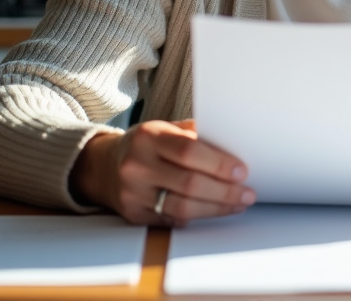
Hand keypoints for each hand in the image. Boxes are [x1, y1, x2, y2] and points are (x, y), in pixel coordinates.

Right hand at [70, 119, 254, 226]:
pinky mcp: (133, 214)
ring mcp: (132, 193)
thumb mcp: (164, 129)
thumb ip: (194, 135)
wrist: (103, 166)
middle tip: (247, 193)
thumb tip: (234, 145)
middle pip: (189, 184)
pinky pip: (171, 220)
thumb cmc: (145, 145)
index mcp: (149, 137)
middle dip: (225, 191)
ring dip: (216, 208)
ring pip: (182, 208)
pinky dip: (196, 217)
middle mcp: (137, 165)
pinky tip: (212, 211)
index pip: (189, 151)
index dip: (219, 164)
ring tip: (237, 204)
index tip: (242, 171)